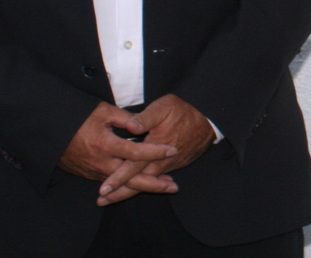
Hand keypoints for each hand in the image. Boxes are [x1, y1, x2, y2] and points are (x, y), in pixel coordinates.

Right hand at [58, 102, 178, 205]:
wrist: (49, 132)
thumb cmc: (77, 117)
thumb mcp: (102, 111)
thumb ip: (125, 118)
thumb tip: (142, 124)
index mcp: (106, 145)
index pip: (137, 152)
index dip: (156, 151)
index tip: (173, 150)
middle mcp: (101, 163)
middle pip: (132, 178)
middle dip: (154, 184)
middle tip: (174, 186)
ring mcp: (94, 172)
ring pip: (123, 184)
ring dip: (143, 186)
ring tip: (164, 186)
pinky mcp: (89, 175)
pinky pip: (112, 183)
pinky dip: (127, 185)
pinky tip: (140, 184)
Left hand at [96, 94, 215, 204]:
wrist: (209, 116)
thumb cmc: (184, 109)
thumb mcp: (163, 107)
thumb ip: (145, 118)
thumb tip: (129, 126)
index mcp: (155, 148)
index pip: (132, 167)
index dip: (117, 179)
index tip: (102, 190)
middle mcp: (163, 162)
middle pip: (138, 182)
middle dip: (120, 193)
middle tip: (102, 202)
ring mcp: (171, 165)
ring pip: (149, 182)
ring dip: (132, 190)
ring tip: (114, 197)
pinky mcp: (177, 164)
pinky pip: (159, 178)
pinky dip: (147, 184)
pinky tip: (139, 186)